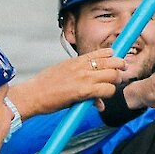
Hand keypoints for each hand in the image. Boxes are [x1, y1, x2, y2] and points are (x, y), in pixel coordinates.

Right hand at [9, 55, 127, 117]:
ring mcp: (84, 78)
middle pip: (112, 62)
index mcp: (76, 61)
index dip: (112, 55)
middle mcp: (82, 67)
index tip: (116, 59)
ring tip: (111, 87)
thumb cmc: (44, 86)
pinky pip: (106, 90)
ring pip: (112, 75)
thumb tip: (89, 91)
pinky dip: (107, 95)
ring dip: (115, 82)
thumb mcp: (63, 74)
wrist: (32, 94)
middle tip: (121, 73)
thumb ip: (80, 79)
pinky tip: (101, 100)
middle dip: (120, 67)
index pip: (101, 53)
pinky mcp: (84, 91)